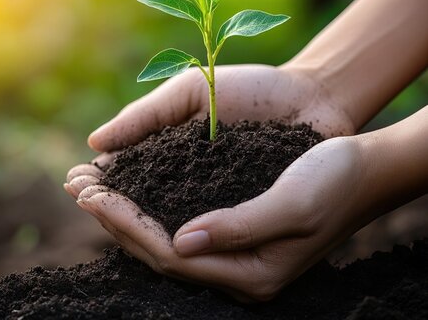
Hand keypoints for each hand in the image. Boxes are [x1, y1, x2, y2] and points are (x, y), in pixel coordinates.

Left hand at [64, 65, 360, 300]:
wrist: (364, 166)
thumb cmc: (334, 180)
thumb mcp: (294, 205)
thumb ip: (239, 228)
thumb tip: (180, 241)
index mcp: (251, 274)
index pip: (172, 256)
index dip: (128, 226)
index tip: (94, 195)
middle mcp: (236, 272)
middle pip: (158, 252)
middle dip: (114, 220)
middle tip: (77, 187)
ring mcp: (231, 254)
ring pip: (161, 240)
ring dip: (122, 213)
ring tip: (88, 187)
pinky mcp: (229, 232)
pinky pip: (174, 225)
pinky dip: (145, 206)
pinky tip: (125, 189)